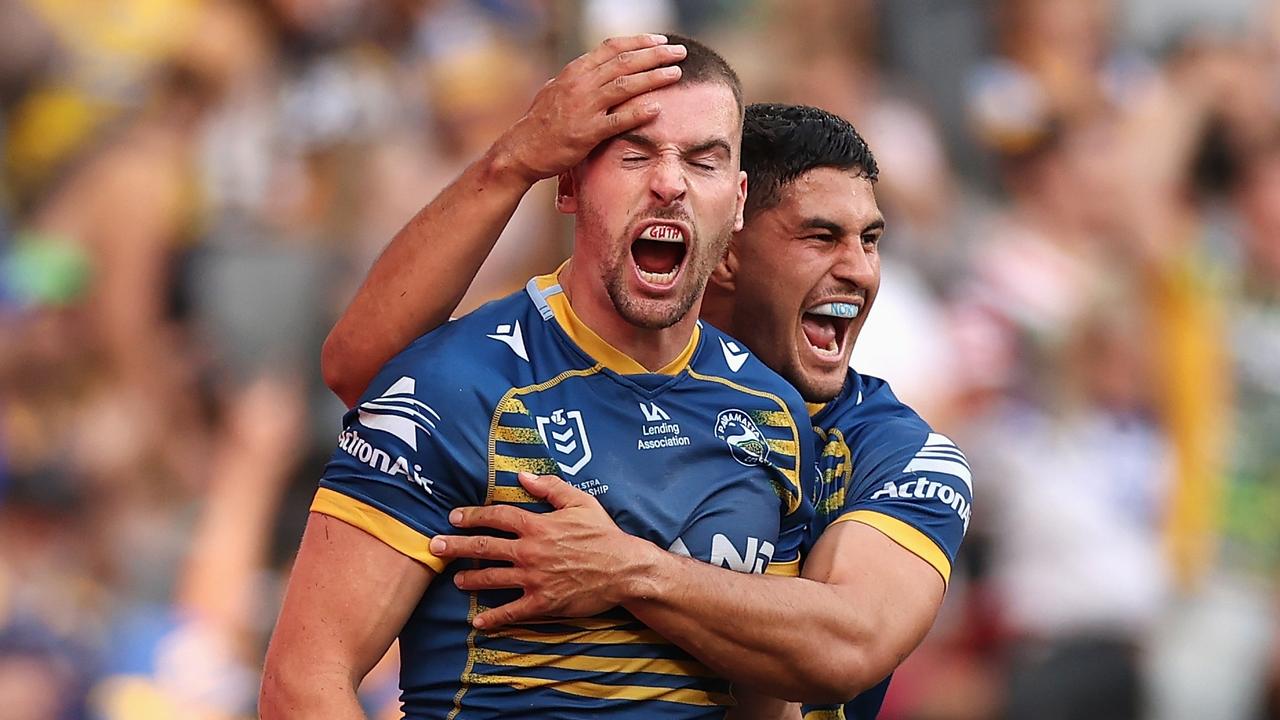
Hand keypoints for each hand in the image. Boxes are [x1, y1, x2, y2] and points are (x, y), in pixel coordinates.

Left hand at [429, 471, 655, 628]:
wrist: (623, 570)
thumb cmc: (603, 534)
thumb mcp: (580, 502)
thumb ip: (549, 487)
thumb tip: (521, 477)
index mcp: (537, 525)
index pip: (496, 517)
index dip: (472, 515)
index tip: (454, 517)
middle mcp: (530, 551)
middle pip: (484, 546)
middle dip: (455, 546)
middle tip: (434, 547)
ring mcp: (534, 578)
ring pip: (492, 578)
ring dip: (470, 579)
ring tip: (456, 580)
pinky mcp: (542, 602)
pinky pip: (512, 611)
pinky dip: (493, 618)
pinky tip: (478, 621)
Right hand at [490, 34, 686, 184]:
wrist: (521, 150)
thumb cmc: (541, 122)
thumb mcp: (557, 90)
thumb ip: (580, 78)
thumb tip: (596, 68)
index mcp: (575, 71)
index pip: (612, 48)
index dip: (639, 42)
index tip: (661, 41)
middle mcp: (580, 84)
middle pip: (624, 62)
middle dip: (655, 55)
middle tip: (680, 52)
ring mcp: (583, 108)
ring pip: (625, 86)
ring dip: (653, 78)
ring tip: (676, 74)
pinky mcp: (586, 133)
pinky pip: (617, 120)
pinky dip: (638, 113)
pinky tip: (657, 108)